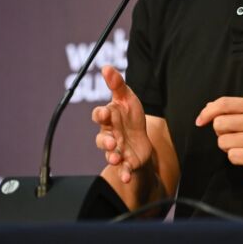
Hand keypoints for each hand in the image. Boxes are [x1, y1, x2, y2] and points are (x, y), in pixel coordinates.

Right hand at [92, 66, 151, 182]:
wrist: (143, 139)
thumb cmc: (131, 117)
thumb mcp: (127, 98)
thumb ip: (117, 84)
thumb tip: (106, 67)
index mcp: (109, 118)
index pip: (99, 116)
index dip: (100, 115)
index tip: (104, 113)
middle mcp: (110, 135)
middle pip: (102, 138)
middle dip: (106, 141)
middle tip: (112, 142)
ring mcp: (117, 149)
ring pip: (110, 154)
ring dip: (112, 156)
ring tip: (117, 157)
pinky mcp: (126, 162)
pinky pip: (123, 169)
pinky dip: (124, 173)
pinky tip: (127, 176)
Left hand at [195, 97, 242, 186]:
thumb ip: (234, 110)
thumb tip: (209, 107)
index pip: (224, 103)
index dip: (207, 112)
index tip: (200, 121)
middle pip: (219, 124)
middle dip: (221, 133)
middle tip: (235, 137)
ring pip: (222, 142)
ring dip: (229, 147)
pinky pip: (231, 156)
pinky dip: (236, 158)